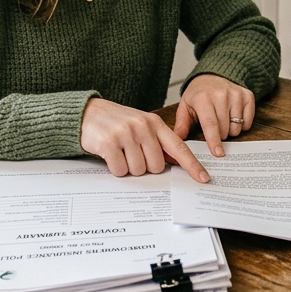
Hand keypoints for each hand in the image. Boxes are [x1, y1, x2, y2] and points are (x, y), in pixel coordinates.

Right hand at [80, 98, 208, 182]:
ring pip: (138, 170)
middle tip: (132, 153)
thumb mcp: (141, 125)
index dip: (192, 165)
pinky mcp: (109, 143)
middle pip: (156, 166)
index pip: (178, 148)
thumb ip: (158, 141)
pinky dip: (115, 168)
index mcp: (155, 123)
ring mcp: (126, 134)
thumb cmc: (117, 122)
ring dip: (128, 167)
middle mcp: (142, 127)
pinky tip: (110, 155)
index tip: (203, 178)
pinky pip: (120, 171)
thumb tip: (176, 163)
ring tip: (120, 151)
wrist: (87, 113)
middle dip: (144, 166)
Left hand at [173, 73, 255, 156]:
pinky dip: (242, 124)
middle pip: (225, 129)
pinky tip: (233, 116)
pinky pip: (248, 121)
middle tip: (214, 127)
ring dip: (230, 130)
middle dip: (219, 135)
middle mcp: (221, 94)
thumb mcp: (185, 107)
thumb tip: (178, 141)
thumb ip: (181, 125)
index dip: (214, 140)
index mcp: (203, 98)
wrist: (212, 76)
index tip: (218, 153)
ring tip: (223, 120)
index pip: (210, 124)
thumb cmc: (198, 95)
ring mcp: (236, 94)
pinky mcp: (247, 95)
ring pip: (237, 127)